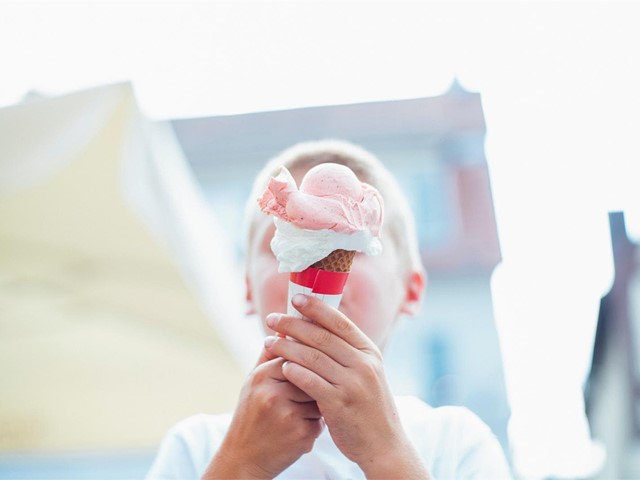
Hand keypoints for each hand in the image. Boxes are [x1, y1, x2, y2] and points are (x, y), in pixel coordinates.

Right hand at [203, 345, 323, 478]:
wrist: (243, 459)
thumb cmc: (250, 415)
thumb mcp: (253, 382)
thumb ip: (269, 355)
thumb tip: (285, 328)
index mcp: (263, 375)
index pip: (298, 356)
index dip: (306, 363)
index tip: (307, 368)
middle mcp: (274, 394)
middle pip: (312, 375)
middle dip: (314, 383)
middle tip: (305, 392)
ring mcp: (288, 415)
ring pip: (320, 397)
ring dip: (317, 404)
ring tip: (296, 414)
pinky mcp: (302, 435)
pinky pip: (321, 420)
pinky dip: (315, 424)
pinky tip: (298, 430)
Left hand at [264, 294, 429, 478]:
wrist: (384, 445)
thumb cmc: (368, 407)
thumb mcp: (366, 374)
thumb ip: (347, 353)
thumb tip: (319, 327)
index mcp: (369, 352)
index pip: (339, 322)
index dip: (316, 307)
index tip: (295, 299)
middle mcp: (363, 364)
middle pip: (321, 336)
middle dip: (293, 324)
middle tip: (272, 319)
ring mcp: (353, 384)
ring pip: (312, 357)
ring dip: (286, 346)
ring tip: (268, 342)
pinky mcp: (340, 404)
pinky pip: (310, 382)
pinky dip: (294, 371)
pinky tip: (281, 366)